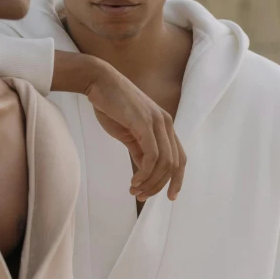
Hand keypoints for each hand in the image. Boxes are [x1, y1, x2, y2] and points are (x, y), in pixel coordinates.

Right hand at [85, 63, 185, 201]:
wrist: (99, 82)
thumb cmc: (111, 105)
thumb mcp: (128, 132)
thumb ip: (139, 149)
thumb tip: (144, 171)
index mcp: (164, 124)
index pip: (180, 158)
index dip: (177, 180)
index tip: (169, 196)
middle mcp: (166, 123)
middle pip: (174, 165)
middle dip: (159, 186)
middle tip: (141, 196)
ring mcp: (157, 122)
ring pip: (164, 163)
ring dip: (150, 183)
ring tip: (135, 191)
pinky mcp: (144, 123)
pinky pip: (152, 157)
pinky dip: (145, 174)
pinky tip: (134, 181)